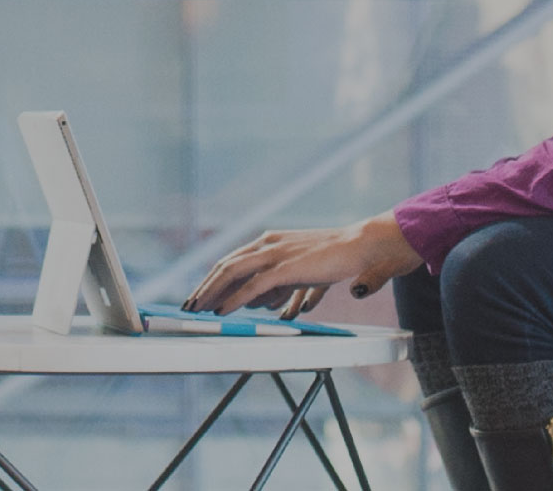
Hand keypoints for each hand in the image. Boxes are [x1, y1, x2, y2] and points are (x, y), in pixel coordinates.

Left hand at [181, 215, 420, 315]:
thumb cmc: (337, 259)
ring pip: (232, 273)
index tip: (199, 295)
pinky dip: (235, 299)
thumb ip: (281, 287)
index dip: (212, 279)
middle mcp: (267, 243)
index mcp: (270, 241)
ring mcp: (276, 253)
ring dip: (211, 292)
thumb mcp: (302, 273)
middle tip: (189, 306)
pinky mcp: (286, 267)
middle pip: (225, 265)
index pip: (232, 260)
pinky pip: (253, 286)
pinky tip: (223, 311)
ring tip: (198, 311)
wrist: (363, 245)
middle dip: (204, 287)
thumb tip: (264, 305)